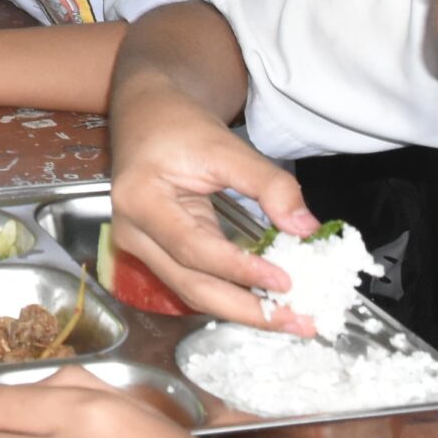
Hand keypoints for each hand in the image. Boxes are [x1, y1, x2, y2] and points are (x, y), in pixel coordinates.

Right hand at [107, 71, 320, 331]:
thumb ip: (268, 184)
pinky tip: (266, 302)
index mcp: (141, 200)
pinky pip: (194, 281)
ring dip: (243, 310)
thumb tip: (305, 228)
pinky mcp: (156, 253)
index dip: (240, 269)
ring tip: (290, 318)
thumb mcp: (226, 146)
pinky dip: (232, 295)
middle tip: (298, 322)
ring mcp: (140, 247)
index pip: (195, 248)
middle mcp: (133, 233)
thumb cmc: (177, 124)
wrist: (146, 115)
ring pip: (193, 292)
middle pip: (191, 285)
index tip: (285, 281)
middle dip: (247, 310)